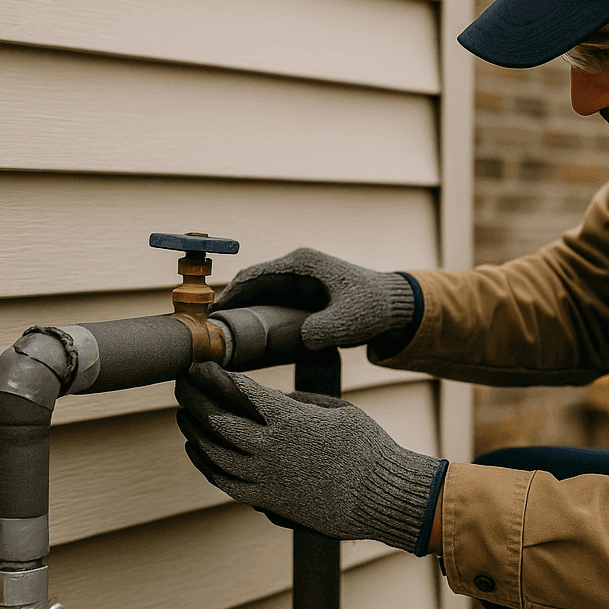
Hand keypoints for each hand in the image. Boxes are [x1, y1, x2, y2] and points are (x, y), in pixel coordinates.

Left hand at [175, 363, 440, 551]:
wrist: (381, 495)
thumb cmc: (367, 447)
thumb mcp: (337, 410)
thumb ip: (298, 403)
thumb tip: (271, 399)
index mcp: (289, 419)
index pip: (239, 392)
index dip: (215, 377)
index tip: (200, 365)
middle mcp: (270, 448)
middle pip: (216, 419)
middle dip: (195, 397)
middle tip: (182, 382)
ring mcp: (266, 477)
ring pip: (213, 451)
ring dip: (194, 430)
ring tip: (183, 413)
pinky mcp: (268, 500)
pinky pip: (225, 481)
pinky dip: (205, 464)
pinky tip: (197, 450)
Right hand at [212, 247, 414, 350]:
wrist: (395, 309)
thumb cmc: (374, 307)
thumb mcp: (349, 321)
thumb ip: (324, 330)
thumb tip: (303, 338)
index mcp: (301, 264)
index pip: (254, 276)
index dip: (231, 296)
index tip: (214, 318)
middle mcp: (294, 270)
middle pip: (250, 288)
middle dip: (231, 309)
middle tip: (213, 336)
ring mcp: (297, 284)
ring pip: (259, 300)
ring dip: (243, 317)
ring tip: (225, 343)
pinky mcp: (301, 300)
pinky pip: (271, 309)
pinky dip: (258, 323)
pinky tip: (249, 344)